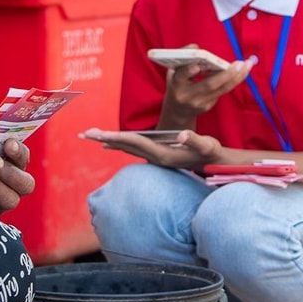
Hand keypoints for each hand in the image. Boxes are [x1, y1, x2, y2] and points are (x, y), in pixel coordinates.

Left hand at [80, 128, 223, 169]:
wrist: (219, 168)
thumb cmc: (214, 155)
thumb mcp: (208, 146)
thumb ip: (195, 141)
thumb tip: (184, 134)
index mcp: (162, 155)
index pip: (134, 143)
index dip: (115, 136)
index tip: (97, 134)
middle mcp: (156, 158)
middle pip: (126, 146)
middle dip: (105, 139)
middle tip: (84, 133)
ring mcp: (157, 158)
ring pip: (129, 147)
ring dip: (111, 141)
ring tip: (94, 136)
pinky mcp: (160, 156)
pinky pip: (136, 148)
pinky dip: (123, 143)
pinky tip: (115, 142)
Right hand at [161, 47, 254, 120]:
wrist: (177, 110)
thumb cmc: (177, 83)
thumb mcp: (174, 70)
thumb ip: (183, 57)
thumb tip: (196, 47)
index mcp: (175, 83)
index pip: (181, 76)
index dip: (188, 71)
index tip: (197, 66)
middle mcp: (187, 95)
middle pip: (209, 85)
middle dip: (226, 74)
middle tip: (240, 63)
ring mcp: (199, 103)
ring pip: (221, 89)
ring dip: (237, 77)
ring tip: (247, 65)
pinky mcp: (207, 107)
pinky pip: (223, 91)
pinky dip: (233, 80)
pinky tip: (242, 72)